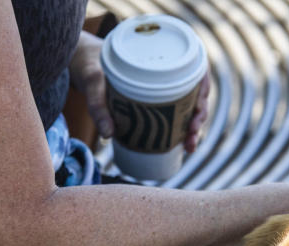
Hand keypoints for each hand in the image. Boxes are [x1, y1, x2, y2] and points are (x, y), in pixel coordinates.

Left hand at [68, 31, 210, 151]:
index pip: (196, 69)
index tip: (197, 109)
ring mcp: (164, 88)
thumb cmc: (91, 66)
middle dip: (199, 117)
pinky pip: (178, 115)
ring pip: (189, 107)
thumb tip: (108, 135)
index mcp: (160, 57)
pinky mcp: (158, 100)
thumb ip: (98, 105)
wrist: (86, 65)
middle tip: (191, 134)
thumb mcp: (93, 81)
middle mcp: (167, 72)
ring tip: (189, 146)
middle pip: (196, 93)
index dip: (203, 90)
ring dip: (194, 128)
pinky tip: (185, 146)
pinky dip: (183, 131)